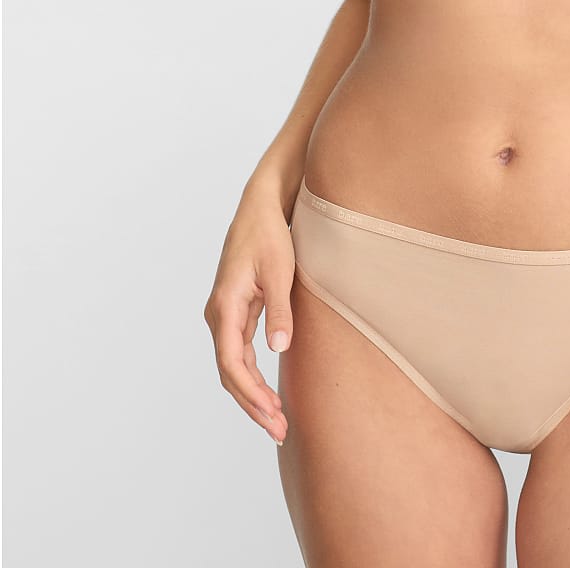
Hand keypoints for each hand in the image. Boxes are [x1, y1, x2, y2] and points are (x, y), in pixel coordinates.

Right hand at [203, 187, 294, 445]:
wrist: (260, 207)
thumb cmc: (270, 235)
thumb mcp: (280, 270)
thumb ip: (279, 310)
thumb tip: (279, 349)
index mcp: (225, 305)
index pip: (231, 363)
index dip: (251, 393)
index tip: (272, 414)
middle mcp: (219, 314)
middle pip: (230, 372)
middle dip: (253, 404)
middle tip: (280, 431)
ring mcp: (225, 314)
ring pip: (233, 366)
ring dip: (253, 394)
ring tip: (278, 421)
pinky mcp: (236, 312)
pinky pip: (239, 354)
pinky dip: (252, 377)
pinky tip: (270, 393)